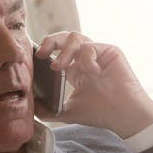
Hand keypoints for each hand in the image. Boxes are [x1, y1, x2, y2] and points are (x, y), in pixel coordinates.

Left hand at [33, 31, 152, 137]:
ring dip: (63, 51)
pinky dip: (86, 59)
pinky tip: (93, 74)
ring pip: (75, 37)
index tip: (34, 59)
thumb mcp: (67, 111)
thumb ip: (48, 109)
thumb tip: (29, 106)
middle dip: (49, 42)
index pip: (57, 52)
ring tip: (59, 67)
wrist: (123, 116)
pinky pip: (89, 46)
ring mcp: (98, 54)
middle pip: (64, 38)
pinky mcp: (109, 51)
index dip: (45, 50)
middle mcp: (86, 59)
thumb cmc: (100, 113)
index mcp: (77, 70)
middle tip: (41, 54)